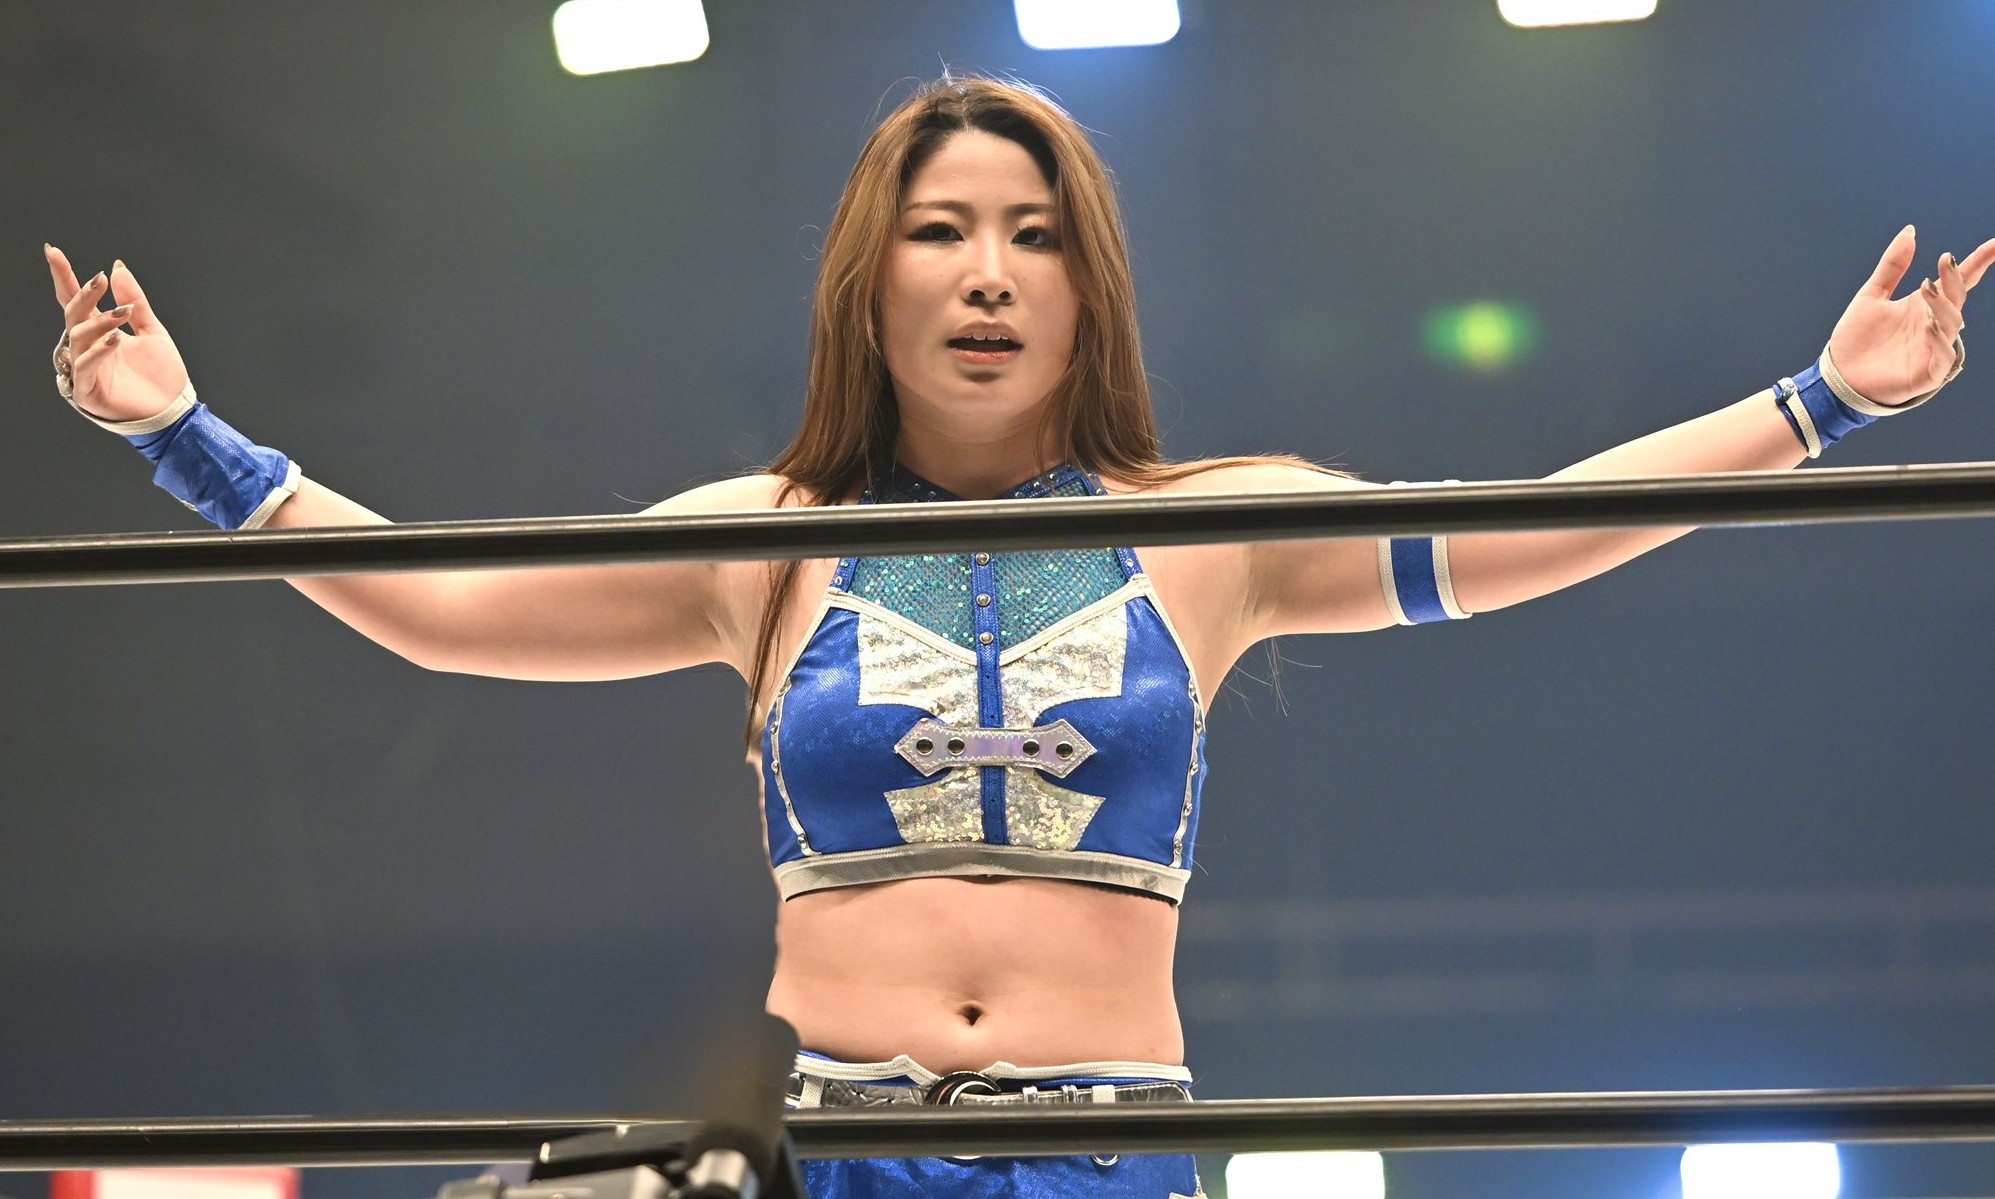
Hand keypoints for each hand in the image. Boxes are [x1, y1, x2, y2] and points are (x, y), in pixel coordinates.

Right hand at [45, 245, 190, 423]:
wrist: (175, 410)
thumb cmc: (162, 376)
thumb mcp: (154, 332)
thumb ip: (135, 301)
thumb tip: (117, 267)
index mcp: (100, 332)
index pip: (77, 301)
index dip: (65, 277)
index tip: (53, 251)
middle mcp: (88, 348)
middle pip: (74, 315)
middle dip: (84, 295)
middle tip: (99, 280)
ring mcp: (85, 369)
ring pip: (78, 337)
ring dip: (100, 322)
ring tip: (124, 313)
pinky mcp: (87, 391)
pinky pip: (84, 366)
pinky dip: (98, 350)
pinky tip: (115, 339)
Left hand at [1826, 226, 1994, 405]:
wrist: (1837, 376)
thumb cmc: (1855, 339)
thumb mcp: (1871, 296)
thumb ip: (1892, 266)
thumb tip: (1910, 231)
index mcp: (1924, 306)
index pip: (1958, 282)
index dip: (1978, 263)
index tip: (1994, 244)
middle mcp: (1934, 325)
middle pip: (1956, 299)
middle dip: (1954, 280)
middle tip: (1944, 261)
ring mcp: (1932, 349)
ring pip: (1952, 325)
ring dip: (1943, 306)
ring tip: (1926, 289)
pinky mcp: (1927, 374)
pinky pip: (1944, 357)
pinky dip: (1940, 341)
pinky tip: (1929, 326)